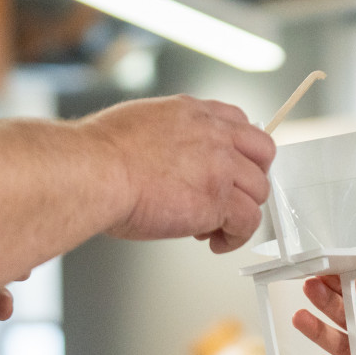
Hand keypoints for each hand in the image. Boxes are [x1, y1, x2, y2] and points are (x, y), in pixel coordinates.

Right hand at [87, 95, 274, 252]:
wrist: (93, 171)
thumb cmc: (100, 156)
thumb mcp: (141, 124)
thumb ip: (168, 135)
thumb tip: (167, 157)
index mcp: (193, 112)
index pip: (240, 122)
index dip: (242, 150)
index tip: (235, 166)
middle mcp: (214, 135)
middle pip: (262, 154)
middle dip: (252, 178)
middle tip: (234, 197)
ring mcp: (221, 167)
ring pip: (259, 191)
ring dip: (241, 211)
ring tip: (216, 227)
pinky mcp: (218, 200)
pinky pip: (248, 222)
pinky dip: (235, 237)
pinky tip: (216, 242)